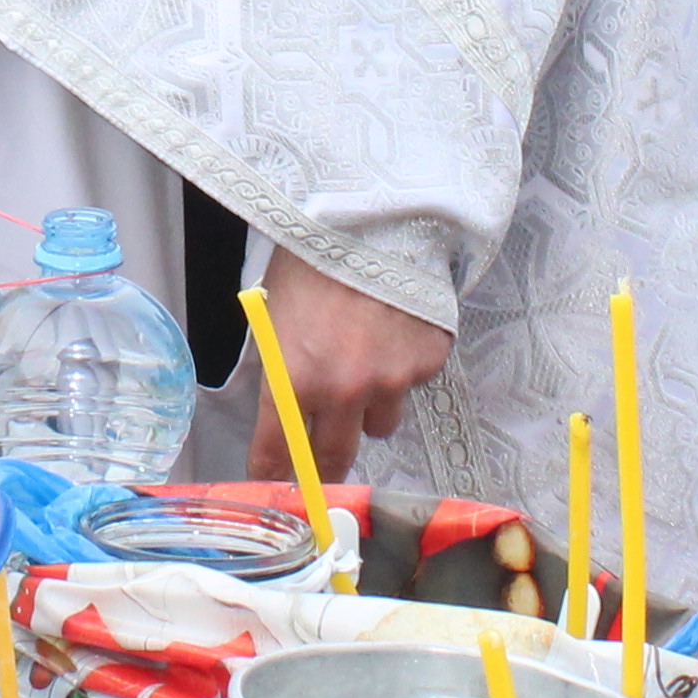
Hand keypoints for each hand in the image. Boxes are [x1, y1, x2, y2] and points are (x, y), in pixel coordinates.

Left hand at [258, 264, 453, 477]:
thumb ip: (282, 367)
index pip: (276, 451)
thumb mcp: (275, 315)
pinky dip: (401, 369)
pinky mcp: (426, 364)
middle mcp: (343, 391)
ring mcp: (391, 381)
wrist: (374, 219)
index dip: (271, 470)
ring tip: (364, 364)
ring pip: (379, 424)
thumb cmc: (314, 257)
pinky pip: (411, 385)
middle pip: (332, 460)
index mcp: (294, 378)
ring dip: (369, 408)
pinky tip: (392, 333)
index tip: (272, 478)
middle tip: (319, 458)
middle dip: (322, 464)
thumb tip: (283, 405)